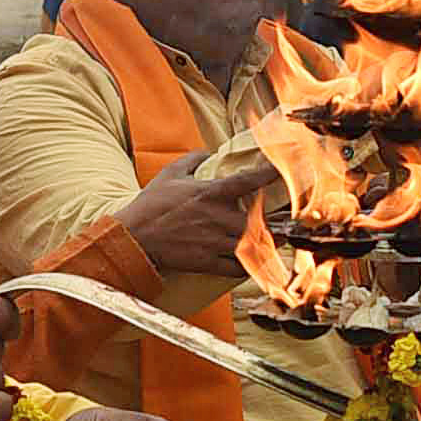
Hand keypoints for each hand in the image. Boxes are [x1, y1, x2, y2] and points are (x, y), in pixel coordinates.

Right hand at [114, 154, 278, 277]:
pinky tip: (255, 262)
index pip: (249, 180)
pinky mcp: (208, 262)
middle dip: (276, 222)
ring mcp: (214, 242)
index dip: (270, 174)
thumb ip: (191, 160)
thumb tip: (206, 152)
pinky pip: (238, 268)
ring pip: (253, 246)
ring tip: (279, 242)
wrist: (134, 237)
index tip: (285, 172)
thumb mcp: (169, 174)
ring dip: (268, 245)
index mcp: (211, 193)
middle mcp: (217, 217)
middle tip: (287, 221)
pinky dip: (250, 266)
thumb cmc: (150, 204)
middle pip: (260, 221)